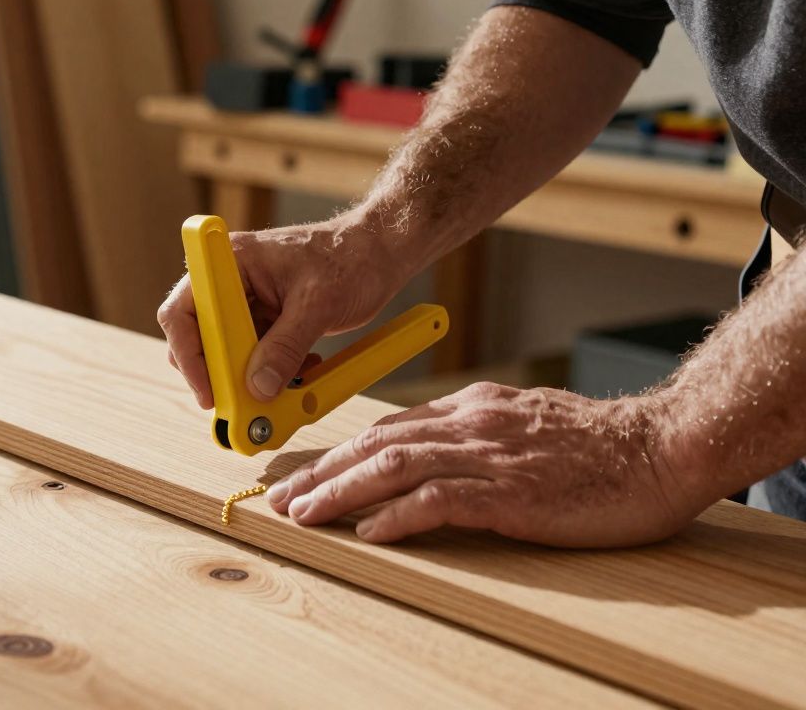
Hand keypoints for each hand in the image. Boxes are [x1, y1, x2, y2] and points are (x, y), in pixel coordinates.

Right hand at [158, 210, 408, 408]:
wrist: (380, 253)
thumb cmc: (351, 258)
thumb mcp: (318, 305)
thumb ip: (286, 346)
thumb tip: (259, 387)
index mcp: (232, 262)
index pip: (184, 310)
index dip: (188, 354)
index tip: (208, 390)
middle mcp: (231, 280)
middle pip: (198, 336)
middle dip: (218, 373)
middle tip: (237, 403)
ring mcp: (246, 301)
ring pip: (225, 351)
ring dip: (246, 377)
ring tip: (276, 390)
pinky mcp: (264, 318)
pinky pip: (251, 354)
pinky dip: (268, 372)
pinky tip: (297, 373)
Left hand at [267, 383, 713, 547]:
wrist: (659, 447)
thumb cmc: (598, 443)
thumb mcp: (525, 420)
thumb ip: (477, 429)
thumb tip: (430, 444)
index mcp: (472, 409)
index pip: (389, 428)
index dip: (341, 452)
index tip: (307, 474)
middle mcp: (471, 426)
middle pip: (377, 445)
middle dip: (323, 472)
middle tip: (283, 497)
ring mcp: (489, 458)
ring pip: (395, 468)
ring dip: (342, 492)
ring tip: (304, 514)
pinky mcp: (512, 494)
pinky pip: (441, 501)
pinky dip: (398, 516)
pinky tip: (369, 533)